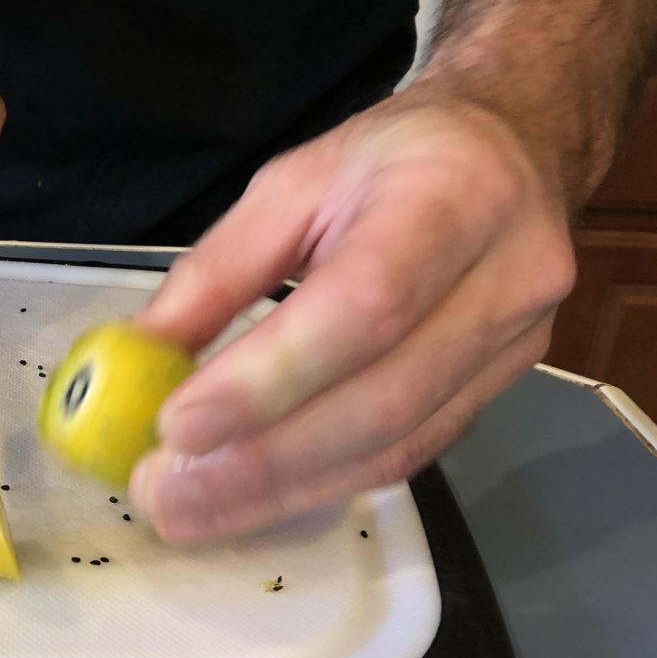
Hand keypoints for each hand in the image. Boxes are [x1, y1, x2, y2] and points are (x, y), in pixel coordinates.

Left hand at [130, 90, 577, 543]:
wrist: (513, 148)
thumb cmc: (391, 161)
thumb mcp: (291, 184)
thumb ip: (217, 271)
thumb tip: (141, 358)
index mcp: (454, 196)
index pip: (365, 305)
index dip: (269, 378)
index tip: (176, 425)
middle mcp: (507, 278)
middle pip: (382, 399)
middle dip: (260, 461)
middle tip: (163, 492)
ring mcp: (516, 346)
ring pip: (395, 445)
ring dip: (279, 491)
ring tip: (188, 509)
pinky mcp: (502, 391)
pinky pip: (407, 456)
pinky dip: (319, 485)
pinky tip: (249, 501)